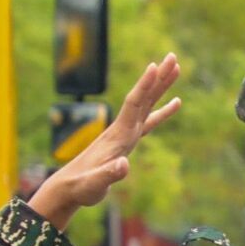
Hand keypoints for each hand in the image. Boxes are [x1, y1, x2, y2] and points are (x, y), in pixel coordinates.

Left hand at [29, 54, 181, 230]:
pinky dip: (163, 110)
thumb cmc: (82, 187)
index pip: (133, 105)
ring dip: (161, 86)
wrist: (69, 188)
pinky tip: (175, 102)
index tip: (155, 66)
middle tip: (172, 57)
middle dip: (158, 77)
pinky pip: (149, 120)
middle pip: (143, 97)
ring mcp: (125, 134)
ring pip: (147, 104)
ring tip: (175, 68)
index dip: (144, 86)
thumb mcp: (94, 184)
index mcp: (118, 136)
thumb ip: (109, 175)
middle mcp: (122, 129)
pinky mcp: (127, 141)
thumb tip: (124, 165)